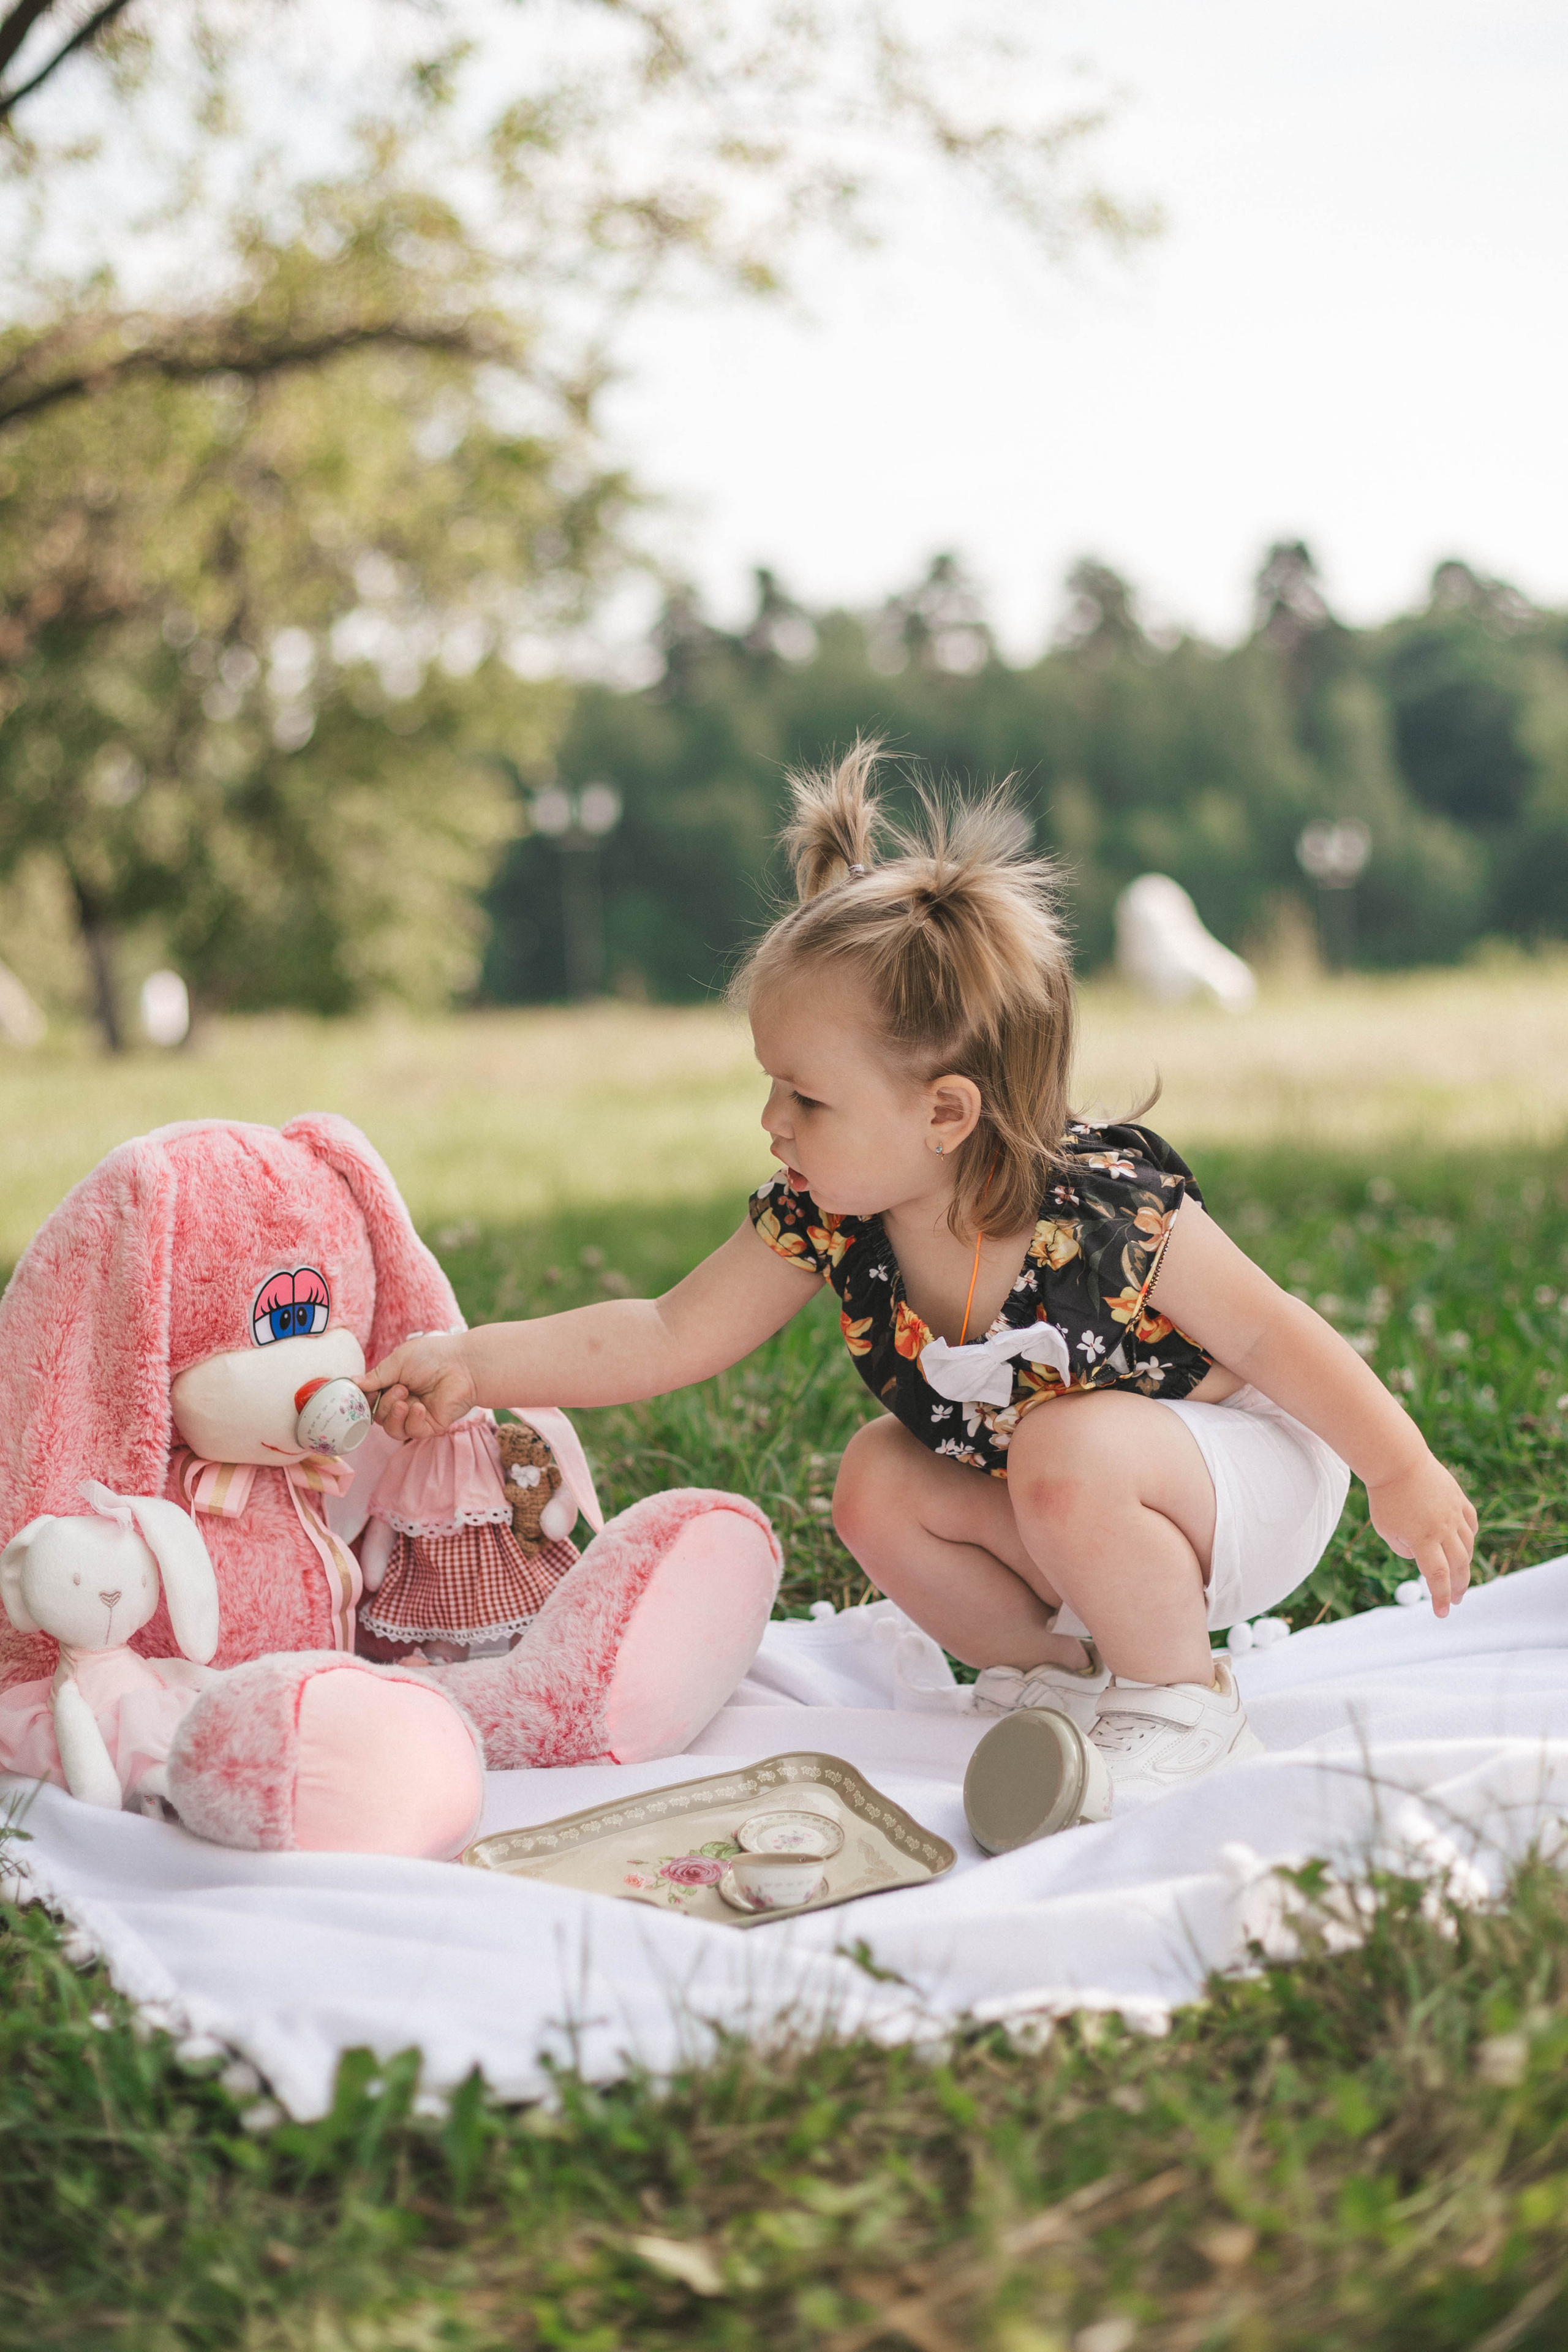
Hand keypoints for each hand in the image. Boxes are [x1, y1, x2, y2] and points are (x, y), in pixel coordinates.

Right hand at [360, 1332, 475, 1440]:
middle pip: (379, 1417)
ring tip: (406, 1399)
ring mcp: (417, 1415)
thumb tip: (353, 1383)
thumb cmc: (432, 1356)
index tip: (364, 1394)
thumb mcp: (398, 1361)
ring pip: (392, 1430)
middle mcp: (403, 1402)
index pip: (371, 1401)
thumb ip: (376, 1376)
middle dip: (385, 1404)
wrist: (463, 1364)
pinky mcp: (431, 1426)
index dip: (365, 1401)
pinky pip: (412, 1433)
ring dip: (395, 1415)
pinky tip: (420, 1407)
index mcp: (393, 1385)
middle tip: (400, 1388)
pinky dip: (412, 1420)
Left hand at [1365, 1450, 1477, 1616]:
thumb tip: (1420, 1556)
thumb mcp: (1386, 1529)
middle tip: (1456, 1599)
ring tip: (1460, 1575)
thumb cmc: (1384, 1497)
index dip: (1441, 1598)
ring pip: (1468, 1545)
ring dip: (1465, 1564)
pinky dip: (1470, 1537)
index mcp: (1423, 1540)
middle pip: (1459, 1565)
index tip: (1442, 1613)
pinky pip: (1471, 1523)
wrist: (1396, 1460)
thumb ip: (1403, 1548)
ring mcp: (1455, 1513)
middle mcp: (1444, 1529)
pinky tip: (1465, 1544)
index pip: (1437, 1578)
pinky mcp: (1459, 1499)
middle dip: (1458, 1587)